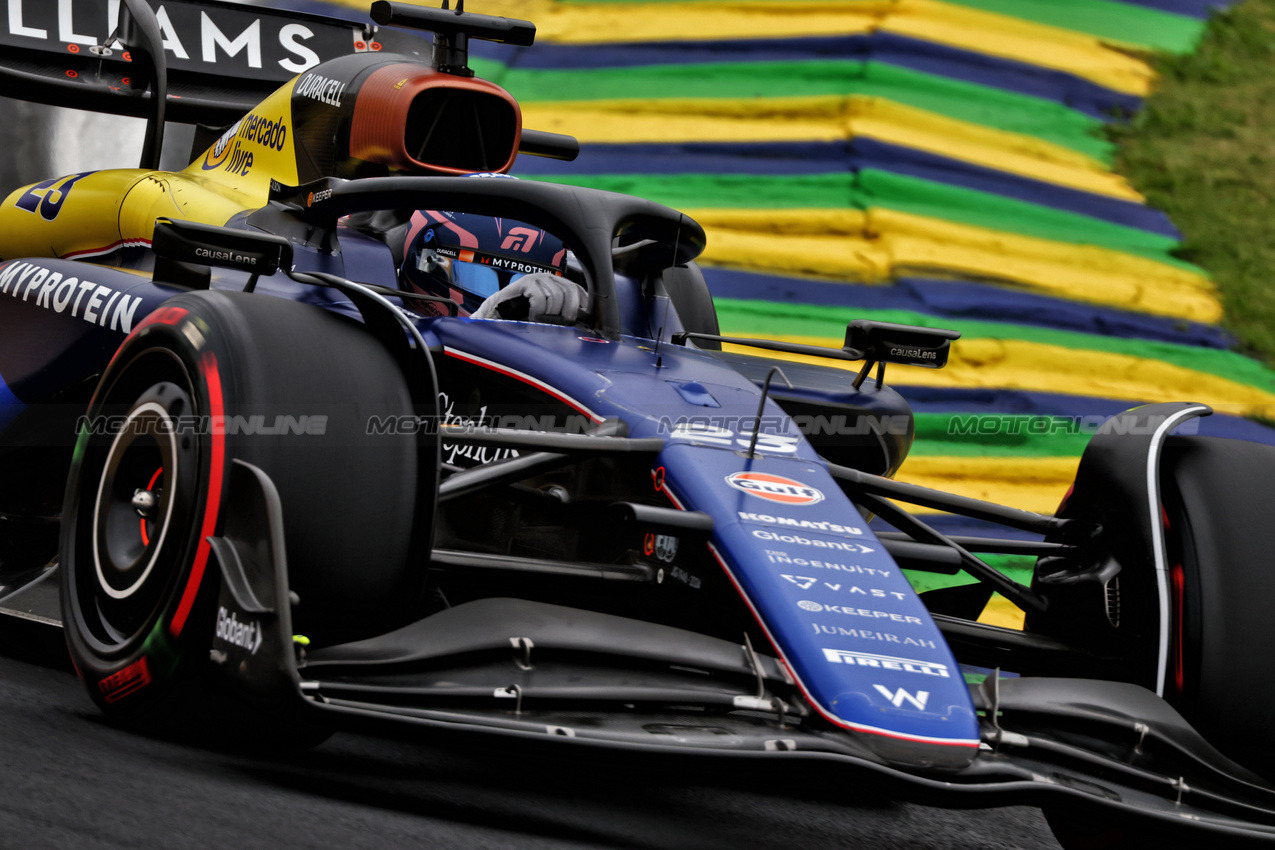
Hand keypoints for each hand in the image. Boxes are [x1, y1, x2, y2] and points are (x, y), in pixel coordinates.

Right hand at [471, 273, 588, 324]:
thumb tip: (582, 325)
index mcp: (557, 285)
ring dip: (550, 314)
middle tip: (559, 325)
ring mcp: (537, 278)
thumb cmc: (520, 317)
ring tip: (541, 321)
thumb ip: (563, 316)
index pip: (579, 290)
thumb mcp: (547, 317)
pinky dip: (537, 311)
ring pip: (557, 295)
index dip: (583, 305)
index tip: (581, 321)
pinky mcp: (525, 282)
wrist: (496, 314)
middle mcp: (549, 278)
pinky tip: (531, 317)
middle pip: (571, 291)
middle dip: (568, 312)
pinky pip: (540, 297)